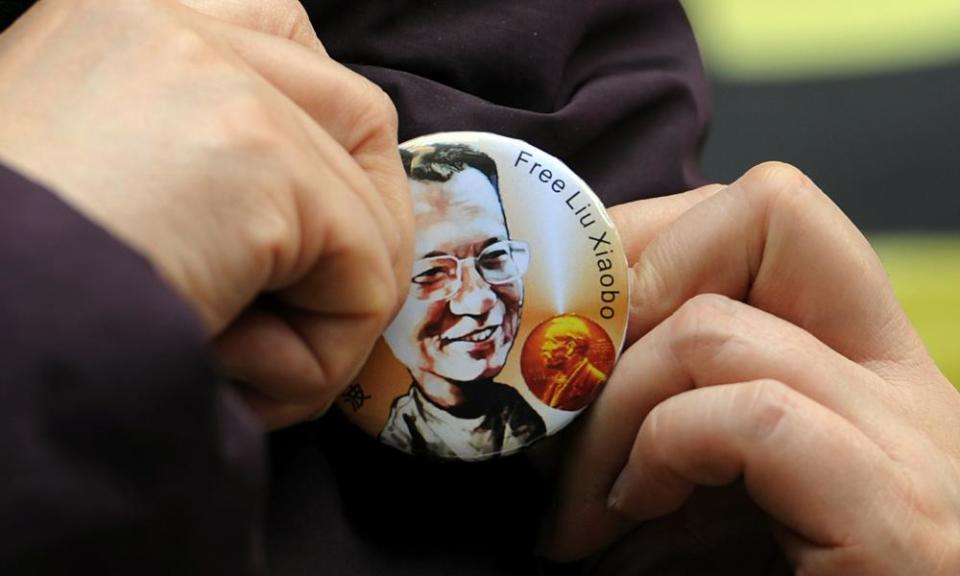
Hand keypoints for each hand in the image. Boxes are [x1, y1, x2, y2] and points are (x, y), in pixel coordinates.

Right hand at [0, 0, 412, 427]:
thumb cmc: (17, 301)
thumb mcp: (92, 189)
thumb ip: (190, 162)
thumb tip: (297, 214)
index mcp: (121, 20)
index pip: (286, 39)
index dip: (327, 144)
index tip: (307, 234)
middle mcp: (168, 19)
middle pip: (358, 121)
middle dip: (358, 238)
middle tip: (301, 324)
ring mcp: (216, 80)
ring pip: (370, 212)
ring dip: (329, 317)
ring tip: (247, 372)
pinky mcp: (254, 160)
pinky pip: (365, 275)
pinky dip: (322, 356)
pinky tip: (236, 381)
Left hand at [542, 163, 959, 573]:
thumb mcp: (724, 493)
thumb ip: (673, 432)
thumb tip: (555, 395)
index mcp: (861, 366)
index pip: (766, 214)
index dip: (642, 244)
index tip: (569, 326)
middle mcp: (898, 382)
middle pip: (768, 206)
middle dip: (625, 281)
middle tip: (566, 381)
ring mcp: (909, 444)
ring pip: (720, 325)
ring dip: (608, 412)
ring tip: (579, 506)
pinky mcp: (894, 519)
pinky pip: (750, 419)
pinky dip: (660, 457)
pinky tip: (632, 523)